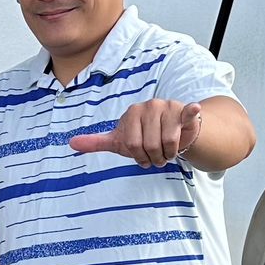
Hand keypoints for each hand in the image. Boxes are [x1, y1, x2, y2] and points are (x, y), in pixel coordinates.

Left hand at [69, 99, 202, 166]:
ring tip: (168, 150)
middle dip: (155, 158)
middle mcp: (149, 106)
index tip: (142, 156)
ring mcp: (167, 107)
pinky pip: (187, 113)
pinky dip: (190, 112)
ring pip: (167, 142)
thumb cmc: (145, 137)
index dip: (139, 157)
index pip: (132, 145)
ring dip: (169, 154)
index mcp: (132, 113)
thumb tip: (71, 144)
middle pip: (150, 145)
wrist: (173, 133)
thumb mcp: (119, 141)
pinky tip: (192, 109)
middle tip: (158, 156)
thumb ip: (97, 142)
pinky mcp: (184, 111)